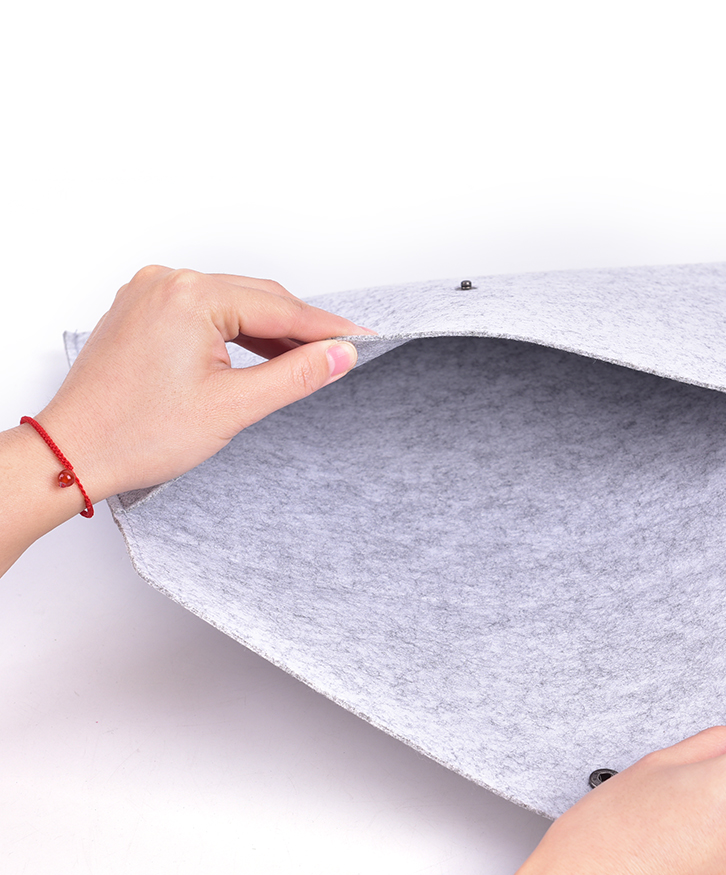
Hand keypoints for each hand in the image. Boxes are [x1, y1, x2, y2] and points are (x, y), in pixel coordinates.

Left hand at [1, 267, 371, 574]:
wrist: (74, 452)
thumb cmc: (137, 434)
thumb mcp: (233, 407)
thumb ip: (295, 376)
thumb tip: (340, 354)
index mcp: (189, 296)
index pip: (279, 307)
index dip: (327, 327)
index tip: (363, 338)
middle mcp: (166, 282)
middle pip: (257, 297)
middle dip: (302, 326)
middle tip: (343, 351)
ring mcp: (149, 294)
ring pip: (232, 303)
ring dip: (270, 328)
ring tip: (308, 356)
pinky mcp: (141, 311)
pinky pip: (204, 310)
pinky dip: (236, 330)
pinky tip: (259, 351)